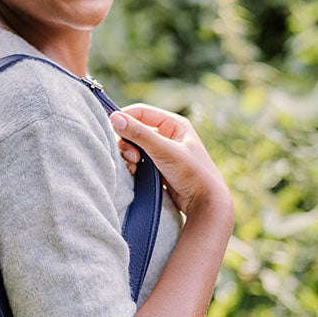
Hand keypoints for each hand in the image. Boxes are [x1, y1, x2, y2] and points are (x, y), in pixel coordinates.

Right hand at [110, 104, 233, 220]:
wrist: (205, 204)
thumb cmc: (192, 174)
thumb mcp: (164, 151)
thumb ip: (139, 134)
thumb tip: (113, 117)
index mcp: (174, 124)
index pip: (141, 112)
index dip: (125, 118)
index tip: (112, 128)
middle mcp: (167, 135)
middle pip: (134, 130)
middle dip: (127, 142)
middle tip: (131, 156)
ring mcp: (161, 152)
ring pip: (133, 147)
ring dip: (128, 155)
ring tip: (134, 166)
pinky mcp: (156, 167)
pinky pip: (136, 160)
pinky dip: (132, 165)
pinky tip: (135, 173)